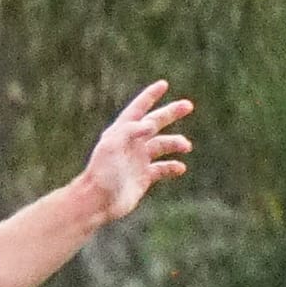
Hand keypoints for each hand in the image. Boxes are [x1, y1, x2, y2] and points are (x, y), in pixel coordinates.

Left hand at [82, 81, 192, 221]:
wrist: (97, 202)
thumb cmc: (102, 173)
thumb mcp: (112, 146)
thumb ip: (130, 131)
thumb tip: (150, 124)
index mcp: (121, 132)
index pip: (137, 109)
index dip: (149, 96)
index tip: (163, 84)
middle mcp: (131, 144)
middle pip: (155, 123)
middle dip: (171, 113)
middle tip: (188, 105)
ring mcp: (138, 160)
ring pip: (162, 145)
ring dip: (175, 143)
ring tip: (185, 146)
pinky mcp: (143, 177)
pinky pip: (162, 169)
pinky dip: (173, 167)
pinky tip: (180, 168)